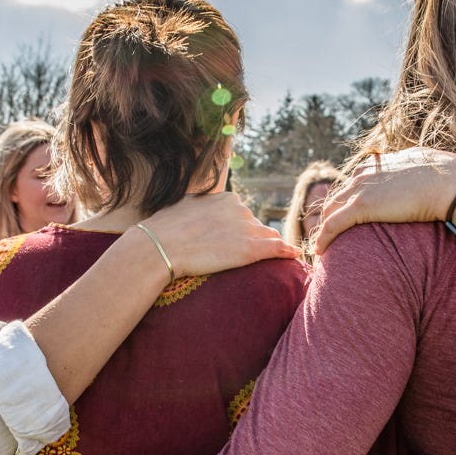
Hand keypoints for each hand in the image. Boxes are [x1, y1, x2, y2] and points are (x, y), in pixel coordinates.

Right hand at [144, 192, 299, 276]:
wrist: (161, 246)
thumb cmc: (165, 230)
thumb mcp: (184, 206)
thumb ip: (198, 205)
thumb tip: (195, 206)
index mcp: (225, 199)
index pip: (242, 214)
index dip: (241, 229)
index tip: (237, 240)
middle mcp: (240, 210)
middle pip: (257, 226)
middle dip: (255, 238)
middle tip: (250, 254)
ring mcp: (247, 229)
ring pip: (268, 237)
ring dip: (271, 246)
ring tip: (279, 256)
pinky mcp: (250, 249)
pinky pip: (277, 249)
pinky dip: (287, 252)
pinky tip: (294, 255)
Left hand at [314, 148, 455, 254]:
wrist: (449, 182)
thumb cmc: (445, 177)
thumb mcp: (423, 166)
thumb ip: (412, 172)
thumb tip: (423, 177)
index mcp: (376, 165)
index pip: (351, 184)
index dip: (345, 203)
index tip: (342, 218)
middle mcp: (363, 174)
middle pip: (336, 198)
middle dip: (328, 218)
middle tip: (325, 237)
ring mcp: (360, 189)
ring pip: (330, 212)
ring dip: (322, 230)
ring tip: (320, 248)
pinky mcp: (361, 206)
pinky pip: (332, 225)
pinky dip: (323, 238)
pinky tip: (319, 252)